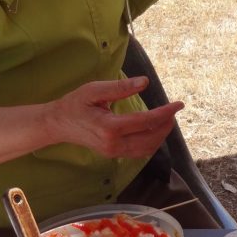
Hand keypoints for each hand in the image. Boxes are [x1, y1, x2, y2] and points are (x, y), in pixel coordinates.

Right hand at [48, 77, 182, 158]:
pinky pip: (139, 152)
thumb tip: (145, 82)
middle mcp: (113, 144)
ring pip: (146, 149)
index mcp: (109, 127)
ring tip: (167, 118)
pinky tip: (155, 129)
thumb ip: (120, 88)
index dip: (165, 113)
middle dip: (166, 124)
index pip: (146, 122)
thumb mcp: (95, 90)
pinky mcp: (113, 154)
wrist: (58, 124)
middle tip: (174, 110)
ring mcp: (113, 152)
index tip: (178, 104)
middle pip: (150, 138)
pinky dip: (152, 141)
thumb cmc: (75, 103)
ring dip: (161, 135)